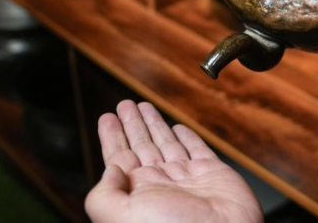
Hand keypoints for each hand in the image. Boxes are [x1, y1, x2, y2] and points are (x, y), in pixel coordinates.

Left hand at [86, 100, 262, 222]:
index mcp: (137, 194)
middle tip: (125, 105)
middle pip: (141, 146)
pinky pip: (197, 149)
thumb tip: (109, 170)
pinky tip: (178, 128)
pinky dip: (188, 136)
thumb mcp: (122, 216)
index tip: (108, 118)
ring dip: (154, 124)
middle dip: (132, 124)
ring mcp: (186, 178)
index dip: (112, 136)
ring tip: (144, 106)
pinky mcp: (212, 173)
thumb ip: (105, 194)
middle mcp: (160, 184)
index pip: (119, 158)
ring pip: (166, 143)